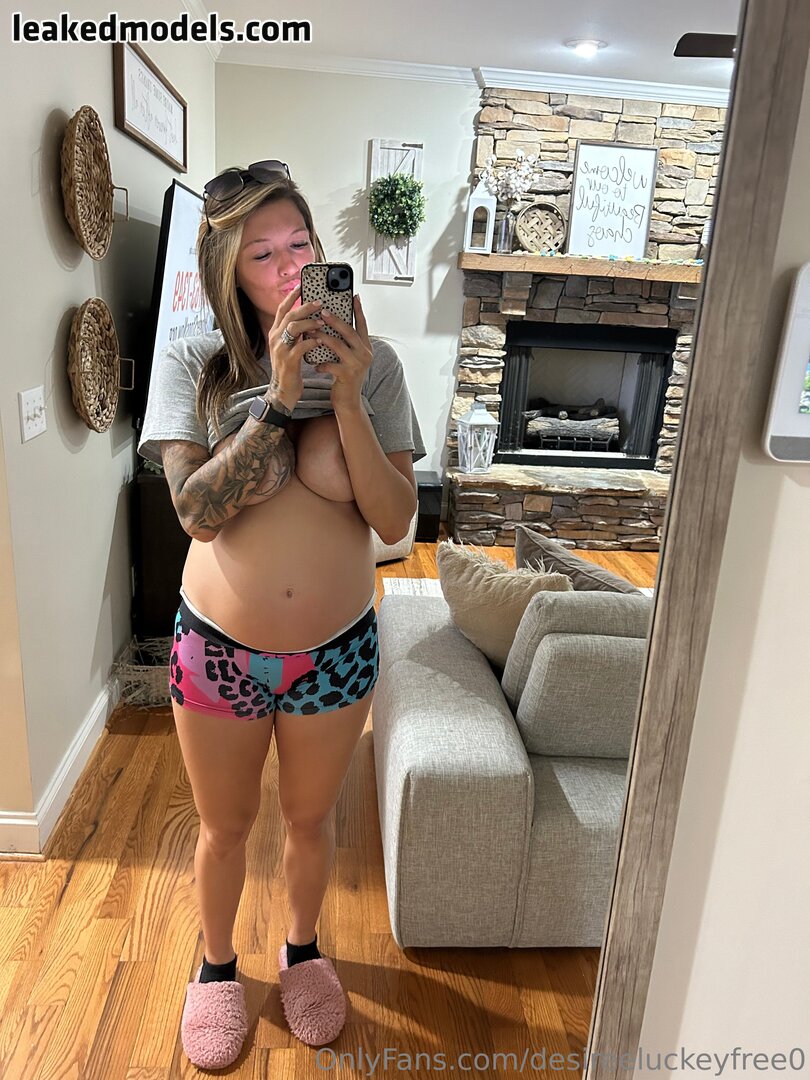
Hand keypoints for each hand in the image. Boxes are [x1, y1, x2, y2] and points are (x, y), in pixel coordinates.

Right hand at [266, 285, 323, 406]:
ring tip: (322, 322)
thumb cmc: (290, 368)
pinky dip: (312, 342)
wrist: (283, 391)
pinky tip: (321, 341)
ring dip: (309, 323)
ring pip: (293, 327)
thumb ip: (296, 333)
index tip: (302, 286)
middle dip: (305, 307)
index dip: (292, 297)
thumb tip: (310, 318)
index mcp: (276, 332)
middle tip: (320, 302)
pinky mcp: (288, 361)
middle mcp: (275, 338)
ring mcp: (280, 349)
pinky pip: (300, 346)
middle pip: (289, 315)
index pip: (282, 309)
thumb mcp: (290, 347)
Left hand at [313, 294, 372, 410]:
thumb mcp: (348, 357)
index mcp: (365, 347)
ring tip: (310, 331)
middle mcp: (365, 354)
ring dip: (322, 337)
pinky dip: (320, 362)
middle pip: (349, 332)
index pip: (362, 324)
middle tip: (322, 310)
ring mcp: (357, 365)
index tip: (354, 296)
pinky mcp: (347, 375)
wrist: (348, 401)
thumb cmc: (345, 377)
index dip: (358, 310)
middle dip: (335, 320)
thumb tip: (333, 323)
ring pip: (338, 345)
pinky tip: (313, 363)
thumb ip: (345, 343)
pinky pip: (330, 364)